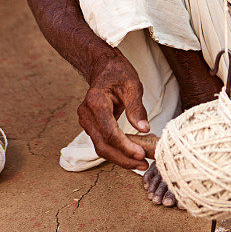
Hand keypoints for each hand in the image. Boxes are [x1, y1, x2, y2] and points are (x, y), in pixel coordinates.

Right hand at [77, 52, 149, 169]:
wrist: (103, 66)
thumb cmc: (118, 72)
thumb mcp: (132, 85)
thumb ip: (136, 107)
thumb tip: (144, 129)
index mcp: (96, 103)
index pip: (109, 133)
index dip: (125, 147)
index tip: (142, 155)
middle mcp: (86, 115)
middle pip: (103, 146)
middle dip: (123, 159)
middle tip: (143, 165)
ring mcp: (86, 121)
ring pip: (101, 147)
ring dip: (120, 158)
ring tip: (141, 164)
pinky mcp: (90, 126)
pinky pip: (102, 142)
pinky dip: (116, 151)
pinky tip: (132, 154)